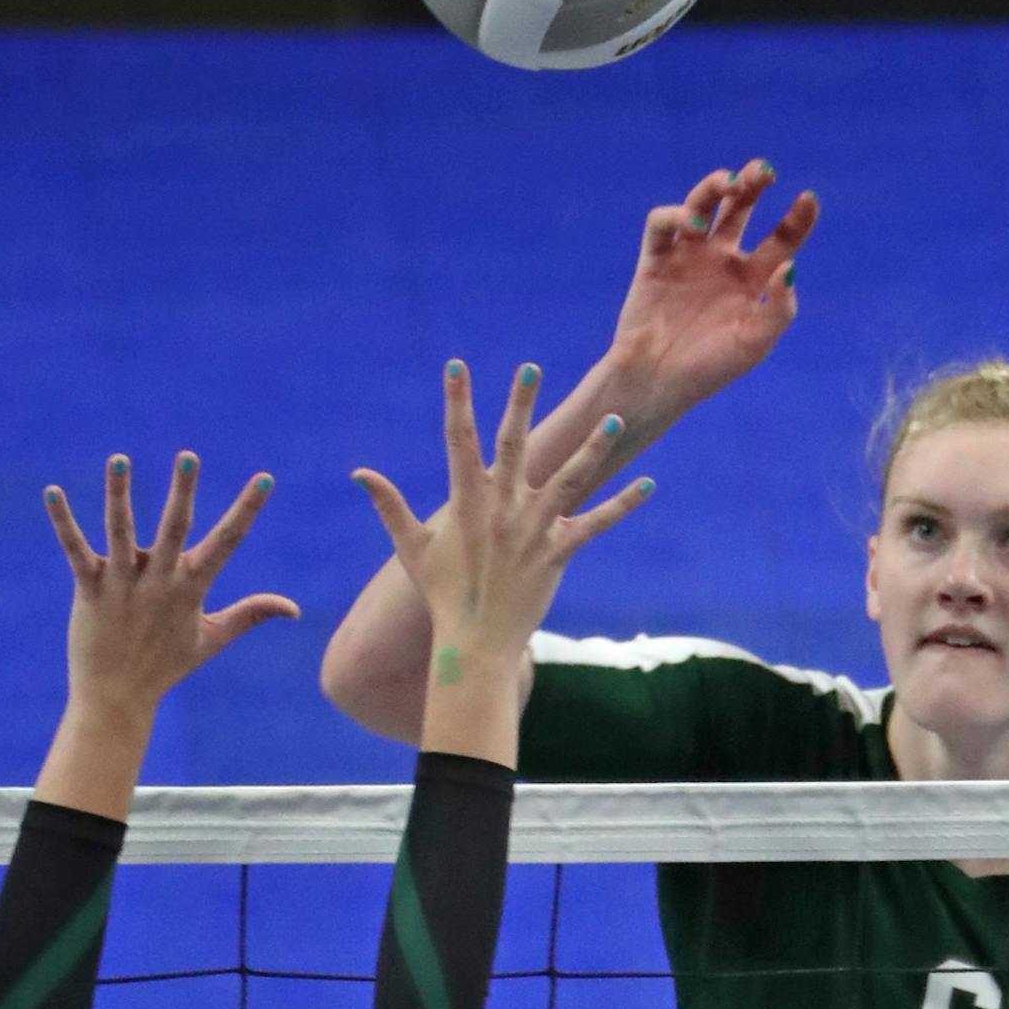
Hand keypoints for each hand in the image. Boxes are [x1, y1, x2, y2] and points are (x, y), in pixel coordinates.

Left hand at [45, 453, 297, 720]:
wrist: (117, 696)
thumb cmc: (166, 666)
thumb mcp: (212, 638)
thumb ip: (251, 615)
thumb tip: (294, 609)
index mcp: (192, 588)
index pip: (227, 542)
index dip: (247, 509)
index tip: (264, 478)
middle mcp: (159, 582)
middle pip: (174, 529)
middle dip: (182, 492)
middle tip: (188, 457)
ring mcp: (122, 585)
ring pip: (121, 531)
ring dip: (119, 494)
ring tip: (119, 458)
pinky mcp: (89, 589)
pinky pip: (75, 550)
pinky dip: (63, 521)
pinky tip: (53, 492)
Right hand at [352, 361, 652, 666]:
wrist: (474, 642)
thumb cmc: (442, 594)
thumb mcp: (411, 548)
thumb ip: (389, 506)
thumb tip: (359, 472)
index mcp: (465, 502)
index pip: (457, 441)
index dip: (456, 402)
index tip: (456, 366)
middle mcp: (500, 509)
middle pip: (512, 446)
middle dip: (520, 405)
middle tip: (530, 368)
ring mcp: (532, 530)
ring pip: (568, 480)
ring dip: (593, 448)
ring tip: (614, 417)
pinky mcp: (559, 554)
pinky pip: (597, 525)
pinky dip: (623, 505)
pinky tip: (649, 484)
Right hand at [607, 161, 817, 415]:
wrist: (658, 383)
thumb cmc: (710, 369)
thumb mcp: (754, 343)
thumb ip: (778, 309)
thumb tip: (791, 265)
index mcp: (753, 280)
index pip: (780, 239)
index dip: (796, 218)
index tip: (809, 197)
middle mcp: (722, 261)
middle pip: (741, 209)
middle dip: (753, 185)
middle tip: (765, 171)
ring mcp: (689, 257)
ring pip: (703, 206)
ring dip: (714, 187)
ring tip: (729, 181)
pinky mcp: (656, 260)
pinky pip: (662, 226)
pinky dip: (676, 216)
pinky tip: (694, 226)